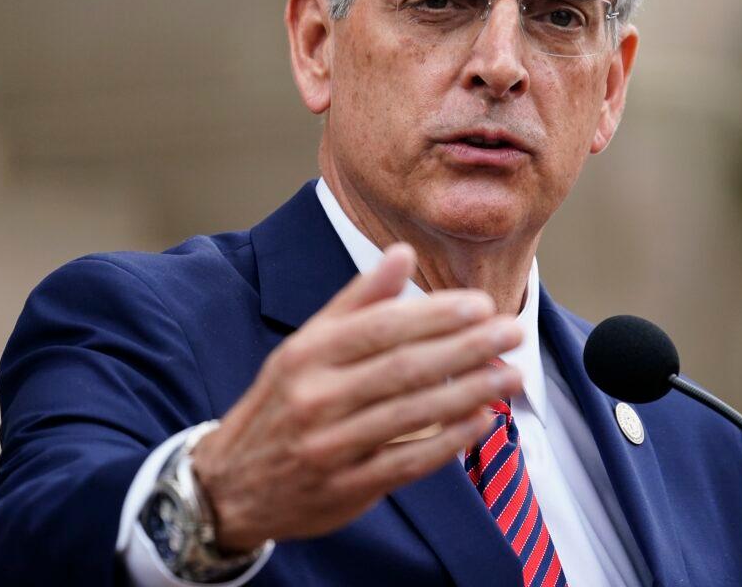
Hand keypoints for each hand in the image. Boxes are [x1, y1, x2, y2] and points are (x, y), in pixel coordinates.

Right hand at [190, 243, 522, 550]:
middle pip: (403, 367)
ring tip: (511, 374)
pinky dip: (448, 441)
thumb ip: (358, 300)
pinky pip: (407, 462)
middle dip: (466, 348)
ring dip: (469, 392)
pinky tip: (482, 421)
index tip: (481, 305)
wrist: (230, 485)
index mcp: (307, 354)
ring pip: (412, 413)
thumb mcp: (306, 345)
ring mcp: (330, 446)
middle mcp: (316, 397)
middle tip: (512, 331)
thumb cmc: (283, 403)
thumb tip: (402, 252)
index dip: (436, 315)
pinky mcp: (346, 488)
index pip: (382, 327)